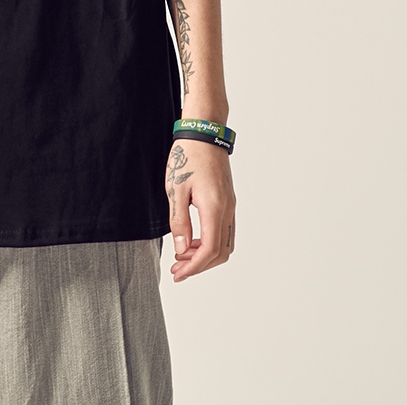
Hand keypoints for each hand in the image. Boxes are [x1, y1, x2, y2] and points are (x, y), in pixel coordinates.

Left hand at [164, 139, 234, 281]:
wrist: (204, 133)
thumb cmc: (188, 156)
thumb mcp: (176, 189)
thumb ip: (179, 221)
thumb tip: (182, 249)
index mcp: (214, 207)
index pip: (209, 250)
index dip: (194, 267)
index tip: (178, 274)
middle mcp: (227, 209)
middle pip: (220, 253)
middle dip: (200, 266)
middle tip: (178, 269)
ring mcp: (231, 205)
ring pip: (225, 243)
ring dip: (206, 255)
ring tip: (183, 256)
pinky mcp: (228, 201)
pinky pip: (225, 230)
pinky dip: (211, 242)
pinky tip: (193, 240)